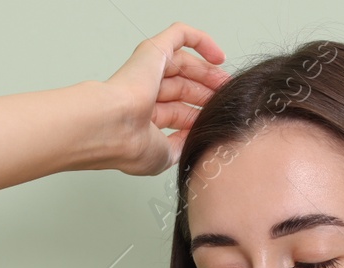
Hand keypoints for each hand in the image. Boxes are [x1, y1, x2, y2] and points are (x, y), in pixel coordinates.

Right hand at [101, 22, 228, 176]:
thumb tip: (196, 139)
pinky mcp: (153, 51)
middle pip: (183, 87)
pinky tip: (218, 56)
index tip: (219, 118)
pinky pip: (180, 35)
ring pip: (184, 64)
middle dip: (207, 92)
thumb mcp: (165, 156)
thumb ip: (181, 145)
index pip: (178, 112)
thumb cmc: (132, 146)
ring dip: (208, 72)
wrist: (116, 127)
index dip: (200, 114)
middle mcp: (144, 93)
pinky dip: (201, 41)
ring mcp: (147, 70)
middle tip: (227, 98)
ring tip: (226, 83)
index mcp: (144, 118)